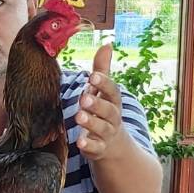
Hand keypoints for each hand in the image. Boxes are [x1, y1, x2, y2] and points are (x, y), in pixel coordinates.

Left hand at [75, 43, 121, 160]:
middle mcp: (113, 118)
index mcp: (113, 101)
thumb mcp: (103, 91)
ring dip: (91, 123)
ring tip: (79, 117)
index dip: (104, 83)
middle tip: (84, 99)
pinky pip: (95, 148)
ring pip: (101, 128)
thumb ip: (102, 69)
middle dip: (97, 104)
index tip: (93, 76)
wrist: (115, 146)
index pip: (112, 91)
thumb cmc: (104, 111)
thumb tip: (107, 43)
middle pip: (108, 110)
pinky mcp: (99, 149)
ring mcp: (107, 134)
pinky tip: (79, 142)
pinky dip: (88, 145)